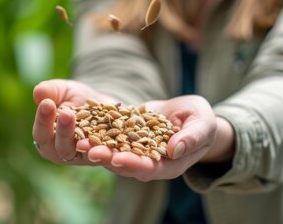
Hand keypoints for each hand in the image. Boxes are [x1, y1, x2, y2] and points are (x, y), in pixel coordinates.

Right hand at [32, 79, 113, 164]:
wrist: (101, 103)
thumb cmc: (74, 98)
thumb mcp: (62, 90)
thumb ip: (50, 91)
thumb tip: (38, 91)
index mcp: (48, 140)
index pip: (42, 135)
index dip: (43, 120)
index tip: (47, 104)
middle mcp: (66, 153)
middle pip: (63, 148)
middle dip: (64, 131)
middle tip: (67, 113)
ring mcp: (87, 157)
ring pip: (88, 155)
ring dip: (89, 147)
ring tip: (90, 137)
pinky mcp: (108, 155)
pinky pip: (111, 155)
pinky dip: (115, 151)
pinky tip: (119, 140)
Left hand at [76, 95, 220, 180]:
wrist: (190, 114)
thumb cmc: (202, 120)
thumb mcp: (202, 124)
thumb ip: (192, 137)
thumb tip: (176, 148)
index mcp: (170, 164)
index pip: (150, 168)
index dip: (134, 164)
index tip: (118, 158)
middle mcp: (149, 162)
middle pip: (127, 164)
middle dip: (108, 157)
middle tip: (90, 150)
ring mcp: (136, 150)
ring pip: (114, 151)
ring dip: (97, 147)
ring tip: (80, 141)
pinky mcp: (126, 136)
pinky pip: (110, 135)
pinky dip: (97, 132)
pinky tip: (82, 125)